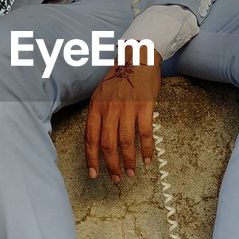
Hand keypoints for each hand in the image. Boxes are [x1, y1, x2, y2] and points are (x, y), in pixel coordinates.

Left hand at [85, 52, 161, 182]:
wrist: (138, 58)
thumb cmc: (120, 78)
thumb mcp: (102, 95)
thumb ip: (99, 115)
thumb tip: (98, 140)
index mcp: (96, 107)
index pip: (90, 138)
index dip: (91, 159)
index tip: (94, 174)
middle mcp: (109, 109)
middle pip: (107, 144)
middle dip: (111, 165)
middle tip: (116, 179)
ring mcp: (127, 107)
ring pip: (125, 142)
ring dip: (128, 161)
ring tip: (131, 173)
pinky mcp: (144, 106)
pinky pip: (145, 133)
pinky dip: (147, 150)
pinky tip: (148, 160)